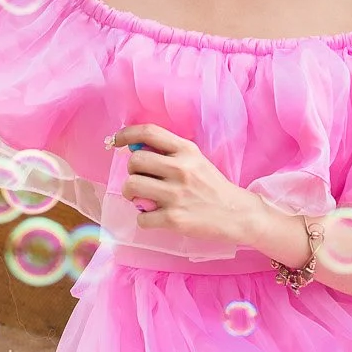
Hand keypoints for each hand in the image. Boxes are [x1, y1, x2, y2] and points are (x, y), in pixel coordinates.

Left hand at [106, 124, 263, 245]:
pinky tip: (155, 217)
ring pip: (131, 186)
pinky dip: (144, 218)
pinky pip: (141, 216)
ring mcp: (176, 194)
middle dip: (132, 172)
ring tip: (142, 198)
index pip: (148, 132)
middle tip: (141, 180)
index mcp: (186, 150)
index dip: (126, 133)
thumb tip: (133, 148)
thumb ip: (169, 153)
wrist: (236, 214)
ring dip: (131, 194)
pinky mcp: (174, 218)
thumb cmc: (211, 186)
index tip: (115, 140)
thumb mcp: (195, 160)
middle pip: (134, 162)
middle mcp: (181, 169)